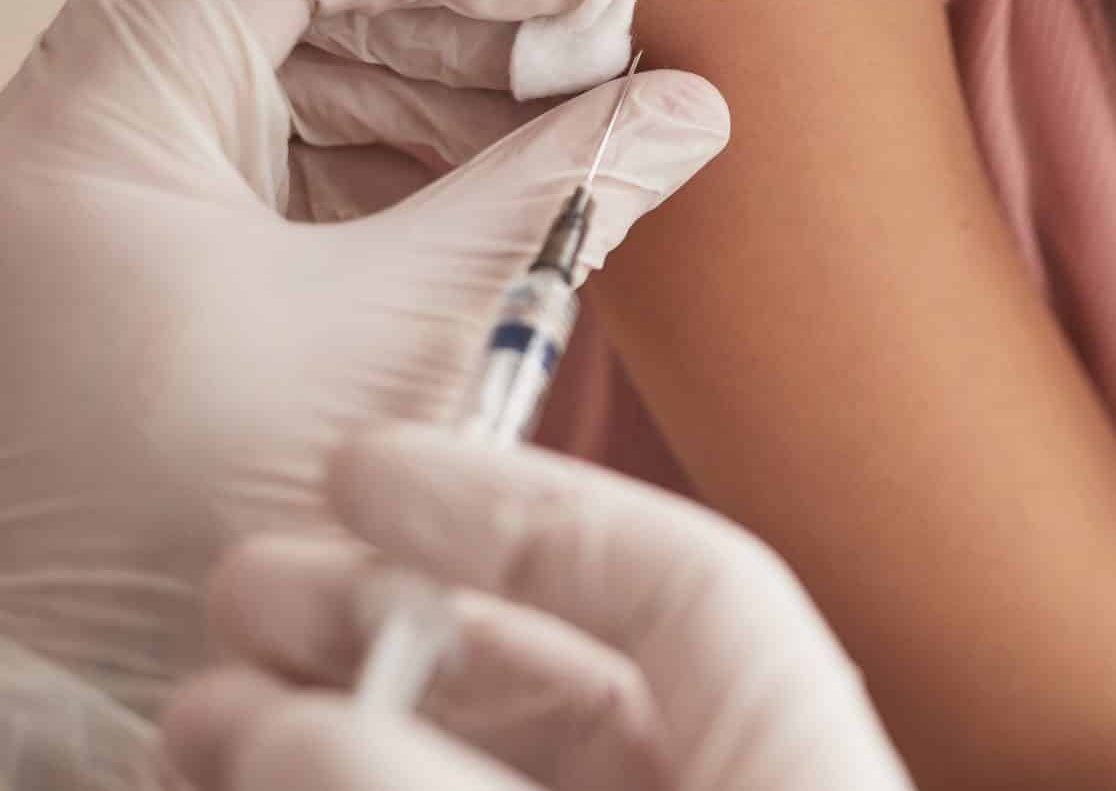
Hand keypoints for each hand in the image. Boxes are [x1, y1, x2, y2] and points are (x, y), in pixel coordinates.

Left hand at [0, 0, 727, 724]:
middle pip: (281, 7)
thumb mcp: (412, 334)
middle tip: (596, 50)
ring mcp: (115, 213)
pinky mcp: (162, 271)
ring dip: (439, 95)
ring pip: (289, 87)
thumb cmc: (211, 524)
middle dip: (455, 23)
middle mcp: (80, 154)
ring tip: (570, 122)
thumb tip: (689, 110)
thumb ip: (558, 198)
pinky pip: (286, 170)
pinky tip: (501, 186)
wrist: (104, 689)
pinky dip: (399, 168)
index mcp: (90, 138)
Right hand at [160, 426, 912, 790]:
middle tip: (251, 588)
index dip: (526, 504)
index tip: (368, 465)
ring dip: (348, 722)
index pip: (687, 577)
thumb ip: (459, 789)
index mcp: (803, 747)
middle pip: (565, 668)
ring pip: (498, 759)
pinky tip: (261, 779)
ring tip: (203, 715)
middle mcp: (733, 778)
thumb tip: (296, 727)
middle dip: (392, 620)